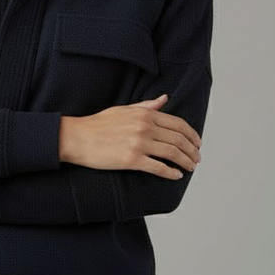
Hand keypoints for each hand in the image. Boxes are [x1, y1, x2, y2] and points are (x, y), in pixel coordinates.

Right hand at [58, 94, 201, 178]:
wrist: (77, 137)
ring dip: (185, 162)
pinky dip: (170, 172)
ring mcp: (139, 143)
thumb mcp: (124, 109)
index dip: (192, 135)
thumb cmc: (98, 124)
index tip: (197, 143)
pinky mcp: (132, 160)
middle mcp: (145, 127)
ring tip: (190, 168)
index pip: (178, 124)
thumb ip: (147, 106)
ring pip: (172, 153)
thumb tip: (164, 99)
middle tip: (196, 158)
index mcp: (145, 114)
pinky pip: (158, 167)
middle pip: (178, 140)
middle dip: (192, 150)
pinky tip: (176, 175)